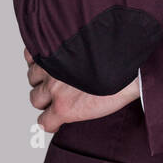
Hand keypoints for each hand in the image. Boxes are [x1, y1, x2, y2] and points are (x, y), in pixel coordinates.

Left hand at [24, 47, 139, 131]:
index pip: (33, 55)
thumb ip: (81, 44)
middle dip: (43, 81)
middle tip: (58, 85)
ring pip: (35, 99)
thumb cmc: (119, 52)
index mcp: (58, 48)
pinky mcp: (63, 108)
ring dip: (45, 101)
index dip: (44, 64)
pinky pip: (44, 123)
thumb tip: (84, 44)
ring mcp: (55, 89)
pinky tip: (60, 122)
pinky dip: (50, 123)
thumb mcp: (95, 39)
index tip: (52, 69)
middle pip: (32, 78)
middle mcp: (51, 68)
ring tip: (60, 102)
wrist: (130, 70)